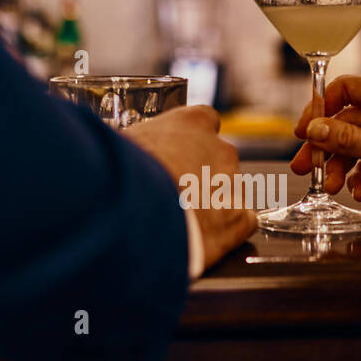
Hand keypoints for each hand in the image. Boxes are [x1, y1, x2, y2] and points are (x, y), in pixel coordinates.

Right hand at [122, 106, 256, 271]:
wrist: (132, 210)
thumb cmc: (119, 173)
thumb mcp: (120, 145)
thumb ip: (136, 147)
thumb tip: (121, 155)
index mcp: (191, 123)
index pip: (205, 122)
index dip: (192, 142)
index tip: (179, 155)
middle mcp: (219, 148)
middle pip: (218, 161)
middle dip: (200, 178)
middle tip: (173, 197)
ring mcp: (232, 184)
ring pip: (227, 194)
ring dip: (210, 206)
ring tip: (180, 222)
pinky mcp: (238, 219)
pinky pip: (242, 223)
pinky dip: (225, 232)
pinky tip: (202, 238)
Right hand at [290, 75, 360, 221]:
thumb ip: (350, 140)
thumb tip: (314, 129)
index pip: (346, 89)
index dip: (320, 109)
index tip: (302, 133)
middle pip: (347, 120)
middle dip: (327, 147)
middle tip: (305, 168)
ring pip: (358, 142)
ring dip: (342, 165)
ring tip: (333, 189)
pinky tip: (360, 191)